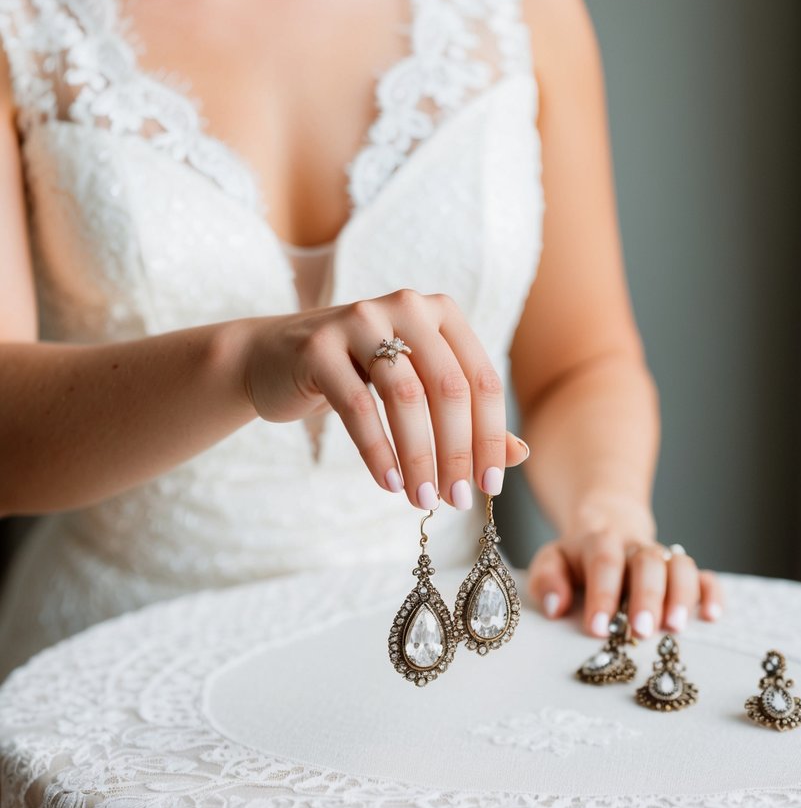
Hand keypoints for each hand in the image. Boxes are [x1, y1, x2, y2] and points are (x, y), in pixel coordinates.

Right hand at [241, 288, 528, 507]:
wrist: (273, 359)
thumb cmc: (357, 377)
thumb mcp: (417, 389)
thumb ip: (467, 418)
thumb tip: (520, 455)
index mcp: (441, 313)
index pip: (481, 380)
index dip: (491, 437)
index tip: (490, 486)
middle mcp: (406, 306)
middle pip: (449, 388)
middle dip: (457, 452)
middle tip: (457, 501)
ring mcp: (360, 319)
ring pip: (405, 396)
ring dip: (419, 457)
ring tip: (422, 498)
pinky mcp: (318, 345)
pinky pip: (357, 405)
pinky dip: (377, 450)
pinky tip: (388, 483)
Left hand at [527, 516, 723, 636]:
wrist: (608, 526)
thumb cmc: (577, 557)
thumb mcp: (551, 561)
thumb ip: (547, 580)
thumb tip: (556, 608)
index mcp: (600, 542)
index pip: (604, 564)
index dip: (602, 596)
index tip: (598, 629)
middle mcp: (635, 547)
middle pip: (647, 562)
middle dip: (646, 597)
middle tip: (641, 632)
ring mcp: (662, 556)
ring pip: (680, 565)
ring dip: (681, 596)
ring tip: (675, 628)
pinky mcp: (681, 570)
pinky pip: (704, 574)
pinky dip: (712, 593)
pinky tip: (711, 617)